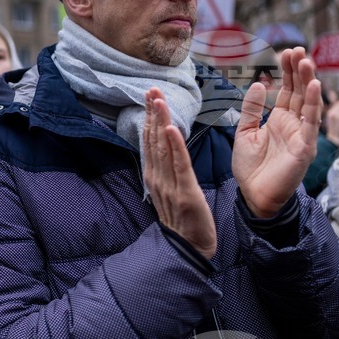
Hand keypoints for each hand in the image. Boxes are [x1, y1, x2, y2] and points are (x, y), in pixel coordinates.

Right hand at [144, 88, 216, 259]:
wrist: (189, 249)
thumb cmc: (183, 220)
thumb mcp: (170, 191)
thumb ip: (165, 169)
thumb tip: (164, 149)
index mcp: (154, 176)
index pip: (150, 141)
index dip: (149, 118)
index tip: (149, 97)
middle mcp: (157, 177)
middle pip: (153, 139)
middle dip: (152, 113)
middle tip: (152, 90)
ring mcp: (169, 185)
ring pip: (164, 148)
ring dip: (161, 122)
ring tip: (159, 101)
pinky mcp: (185, 193)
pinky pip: (179, 166)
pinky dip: (175, 146)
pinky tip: (172, 129)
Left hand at [233, 47, 321, 217]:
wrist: (253, 194)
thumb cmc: (250, 167)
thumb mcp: (245, 132)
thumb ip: (252, 109)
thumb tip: (259, 83)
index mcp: (278, 119)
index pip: (286, 90)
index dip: (286, 72)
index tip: (285, 52)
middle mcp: (293, 124)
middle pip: (298, 91)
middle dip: (298, 70)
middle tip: (297, 49)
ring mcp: (301, 134)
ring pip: (307, 102)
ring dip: (308, 80)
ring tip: (306, 60)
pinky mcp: (305, 146)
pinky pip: (310, 121)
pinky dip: (313, 102)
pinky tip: (313, 85)